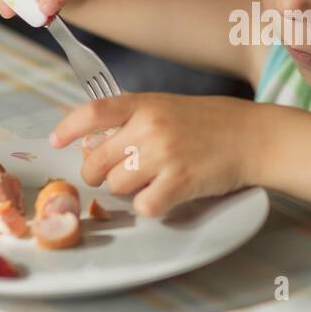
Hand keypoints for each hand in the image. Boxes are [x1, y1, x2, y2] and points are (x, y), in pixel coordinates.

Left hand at [48, 93, 262, 216]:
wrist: (254, 136)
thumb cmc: (213, 123)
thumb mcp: (169, 107)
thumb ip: (134, 120)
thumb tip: (94, 144)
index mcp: (144, 104)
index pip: (92, 113)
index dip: (68, 129)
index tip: (56, 141)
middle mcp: (149, 127)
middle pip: (97, 162)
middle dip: (101, 175)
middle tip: (118, 175)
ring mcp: (164, 154)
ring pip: (117, 186)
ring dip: (129, 190)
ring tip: (153, 181)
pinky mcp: (180, 181)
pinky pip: (144, 206)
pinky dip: (152, 207)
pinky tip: (167, 195)